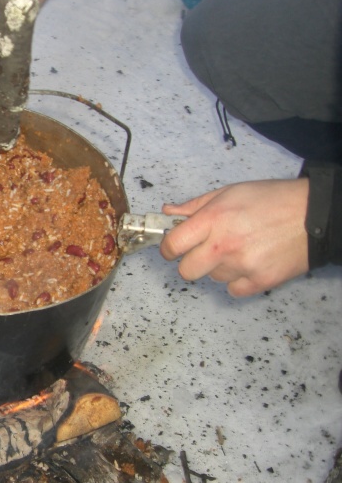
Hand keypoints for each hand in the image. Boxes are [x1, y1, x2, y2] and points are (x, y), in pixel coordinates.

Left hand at [159, 179, 309, 296]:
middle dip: (189, 262)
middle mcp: (224, 245)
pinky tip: (248, 263)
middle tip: (203, 251)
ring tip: (238, 249)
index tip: (172, 247)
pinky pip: (233, 290)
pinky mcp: (260, 281)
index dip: (168, 247)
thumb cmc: (272, 199)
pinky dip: (237, 280)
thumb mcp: (229, 192)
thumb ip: (195, 206)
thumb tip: (169, 213)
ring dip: (218, 267)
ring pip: (212, 278)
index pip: (173, 245)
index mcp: (213, 220)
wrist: (314, 214)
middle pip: (186, 271)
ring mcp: (243, 266)